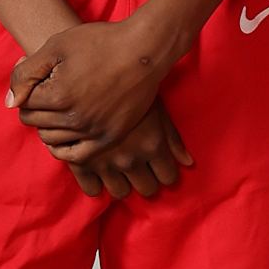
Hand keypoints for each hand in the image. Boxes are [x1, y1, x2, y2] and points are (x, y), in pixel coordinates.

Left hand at [8, 17, 171, 148]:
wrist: (144, 50)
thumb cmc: (99, 42)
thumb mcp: (56, 47)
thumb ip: (26, 73)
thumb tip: (11, 102)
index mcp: (57, 95)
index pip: (24, 104)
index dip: (27, 88)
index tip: (41, 76)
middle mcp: (74, 118)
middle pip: (36, 122)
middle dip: (36, 106)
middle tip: (49, 91)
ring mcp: (93, 130)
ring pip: (52, 139)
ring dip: (47, 125)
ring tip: (57, 110)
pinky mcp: (110, 137)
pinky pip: (76, 156)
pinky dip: (63, 149)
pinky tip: (63, 137)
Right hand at [46, 100, 193, 200]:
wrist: (90, 76)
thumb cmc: (130, 88)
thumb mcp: (156, 109)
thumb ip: (173, 139)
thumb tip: (188, 163)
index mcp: (152, 145)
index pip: (168, 178)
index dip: (166, 173)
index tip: (160, 168)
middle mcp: (130, 158)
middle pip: (147, 189)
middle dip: (147, 181)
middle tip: (142, 171)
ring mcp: (104, 163)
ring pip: (121, 192)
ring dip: (124, 185)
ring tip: (121, 173)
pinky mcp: (80, 162)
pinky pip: (92, 189)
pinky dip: (97, 186)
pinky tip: (100, 176)